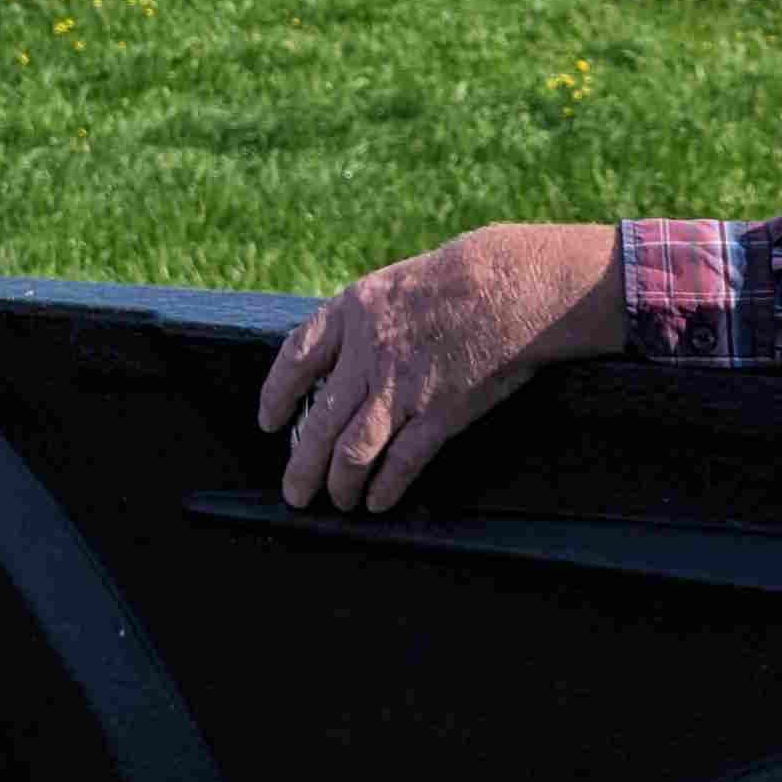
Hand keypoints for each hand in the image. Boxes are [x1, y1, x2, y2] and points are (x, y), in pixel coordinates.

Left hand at [256, 222, 624, 512]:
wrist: (512, 288)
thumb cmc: (459, 279)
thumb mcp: (393, 284)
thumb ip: (362, 323)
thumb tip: (340, 361)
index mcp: (351, 313)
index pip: (295, 359)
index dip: (276, 395)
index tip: (268, 422)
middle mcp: (367, 354)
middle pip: (319, 422)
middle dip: (302, 465)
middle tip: (294, 492)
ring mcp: (402, 388)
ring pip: (353, 452)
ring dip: (339, 484)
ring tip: (336, 501)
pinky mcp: (438, 414)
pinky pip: (402, 462)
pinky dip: (386, 487)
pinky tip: (378, 502)